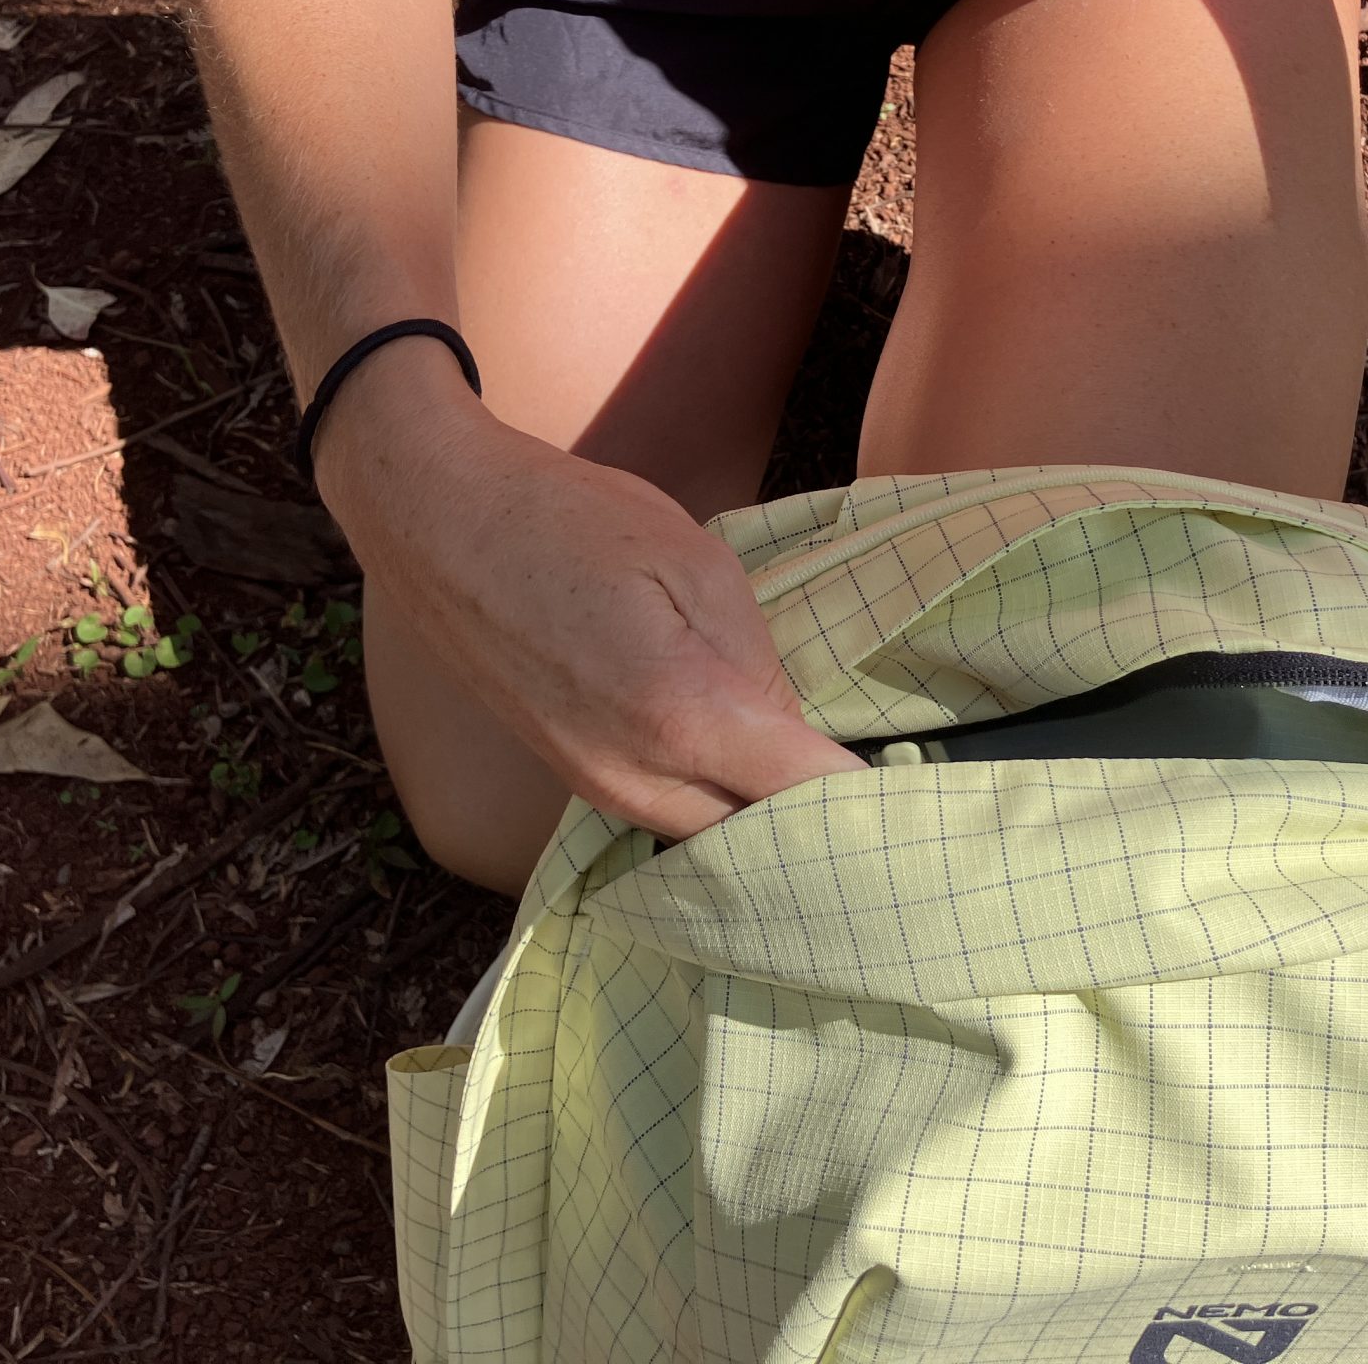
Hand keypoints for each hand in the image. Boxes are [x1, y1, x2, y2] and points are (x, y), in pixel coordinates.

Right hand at [315, 343, 866, 842]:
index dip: (873, 805)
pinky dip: (721, 815)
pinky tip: (756, 785)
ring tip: (837, 801)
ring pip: (715, 844)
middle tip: (900, 810)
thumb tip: (797, 733)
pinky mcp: (577, 783)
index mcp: (681, 713)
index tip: (931, 802)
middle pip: (763, 846)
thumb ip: (758, 661)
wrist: (436, 523)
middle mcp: (636, 777)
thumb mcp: (694, 561)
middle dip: (830, 833)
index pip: (807, 796)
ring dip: (773, 829)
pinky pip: (670, 822)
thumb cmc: (565, 521)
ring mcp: (598, 791)